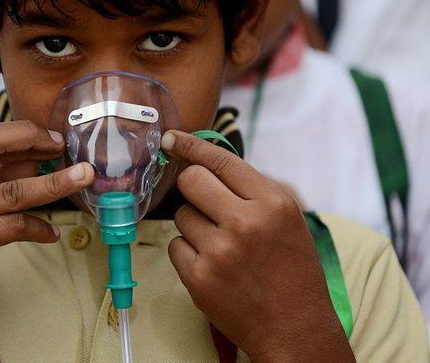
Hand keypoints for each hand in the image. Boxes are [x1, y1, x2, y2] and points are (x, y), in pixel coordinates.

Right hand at [0, 121, 93, 360]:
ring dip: (54, 183)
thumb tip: (35, 159)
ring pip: (13, 189)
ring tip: (83, 177)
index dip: (20, 134)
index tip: (49, 139)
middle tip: (62, 145)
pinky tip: (52, 232)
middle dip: (33, 139)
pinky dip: (40, 227)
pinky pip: (15, 225)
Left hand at [162, 130, 353, 362]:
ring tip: (221, 246)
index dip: (192, 145)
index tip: (171, 138)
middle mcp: (245, 223)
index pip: (221, 161)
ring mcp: (219, 252)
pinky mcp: (198, 278)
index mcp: (273, 203)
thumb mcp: (288, 219)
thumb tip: (209, 160)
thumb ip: (253, 189)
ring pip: (181, 215)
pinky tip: (212, 266)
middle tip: (206, 204)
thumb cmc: (293, 270)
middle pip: (191, 181)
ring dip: (195, 226)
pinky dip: (188, 253)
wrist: (295, 328)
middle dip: (193, 187)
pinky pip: (175, 246)